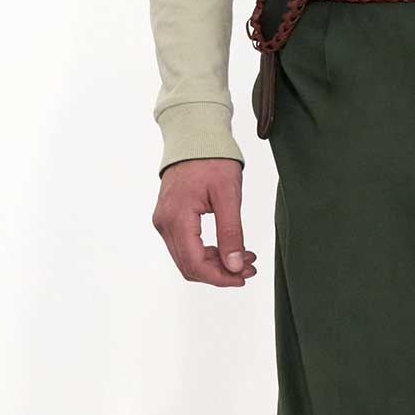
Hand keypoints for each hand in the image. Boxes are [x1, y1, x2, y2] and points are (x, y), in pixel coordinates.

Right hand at [153, 157, 256, 287]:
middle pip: (189, 266)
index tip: (245, 275)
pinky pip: (186, 246)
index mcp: (177, 218)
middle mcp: (164, 223)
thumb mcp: (228, 195)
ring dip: (216, 264)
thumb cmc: (212, 160)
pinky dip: (208, 252)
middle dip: (221, 272)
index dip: (220, 277)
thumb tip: (233, 266)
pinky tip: (230, 248)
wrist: (194, 137)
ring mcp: (164, 221)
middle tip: (250, 267)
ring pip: (188, 259)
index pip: (195, 264)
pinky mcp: (169, 218)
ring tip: (245, 258)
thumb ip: (231, 232)